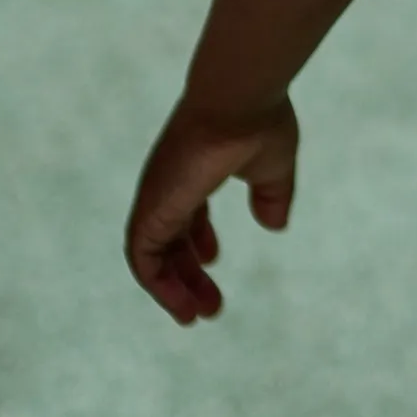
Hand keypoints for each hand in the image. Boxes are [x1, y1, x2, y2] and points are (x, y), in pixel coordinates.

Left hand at [124, 97, 298, 325]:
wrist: (238, 100)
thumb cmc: (258, 122)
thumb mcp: (273, 166)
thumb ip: (272, 195)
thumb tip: (273, 225)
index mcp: (193, 169)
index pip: (184, 212)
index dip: (196, 239)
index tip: (213, 260)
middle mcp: (168, 185)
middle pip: (169, 239)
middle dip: (187, 275)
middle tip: (210, 307)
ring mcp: (156, 198)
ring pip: (152, 256)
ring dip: (172, 290)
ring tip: (197, 316)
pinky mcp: (151, 210)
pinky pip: (143, 260)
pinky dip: (159, 286)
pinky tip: (183, 305)